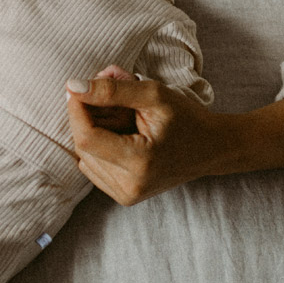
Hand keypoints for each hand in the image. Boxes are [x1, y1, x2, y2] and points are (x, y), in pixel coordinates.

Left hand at [65, 74, 221, 204]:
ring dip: (92, 130)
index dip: (77, 109)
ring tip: (120, 115)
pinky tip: (120, 134)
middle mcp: (130, 186)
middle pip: (83, 146)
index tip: (79, 87)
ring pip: (84, 156)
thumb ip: (112, 90)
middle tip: (104, 93)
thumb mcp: (153, 95)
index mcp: (140, 162)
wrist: (210, 148)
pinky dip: (99, 145)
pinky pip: (93, 166)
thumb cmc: (186, 118)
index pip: (86, 137)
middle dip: (86, 116)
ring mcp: (126, 195)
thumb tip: (73, 86)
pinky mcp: (124, 196)